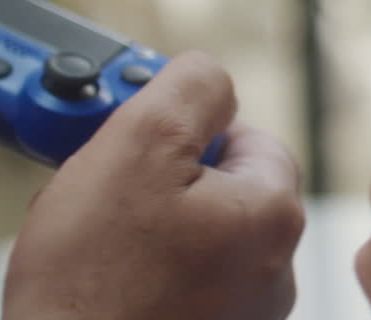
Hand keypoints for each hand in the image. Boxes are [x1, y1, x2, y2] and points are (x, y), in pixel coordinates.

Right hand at [2, 52, 304, 319]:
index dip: (188, 130)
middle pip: (221, 188)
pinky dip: (145, 272)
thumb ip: (187, 93)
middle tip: (106, 188)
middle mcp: (275, 266)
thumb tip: (210, 74)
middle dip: (160, 179)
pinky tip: (104, 276)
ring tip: (95, 239)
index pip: (248, 136)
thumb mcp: (138, 147)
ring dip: (148, 226)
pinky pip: (182, 282)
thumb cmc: (96, 282)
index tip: (141, 138)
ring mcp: (245, 309)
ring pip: (196, 236)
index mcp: (274, 212)